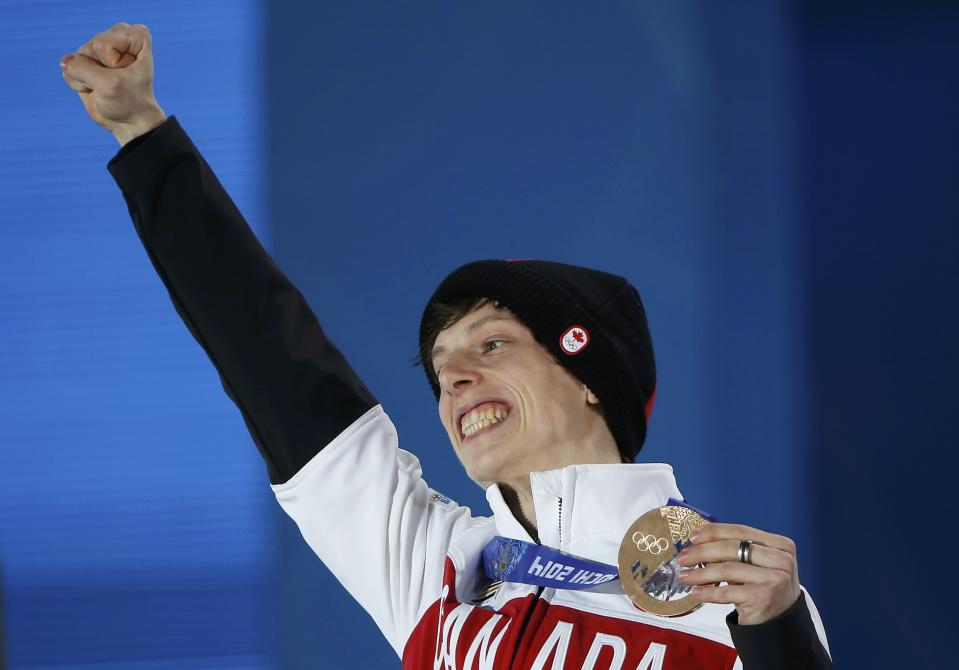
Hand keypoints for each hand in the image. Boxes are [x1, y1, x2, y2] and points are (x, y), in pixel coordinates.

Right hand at [60, 22, 166, 145]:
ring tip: (105, 87)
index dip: (111, 64)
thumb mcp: (108, 85)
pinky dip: (79, 83)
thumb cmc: (129, 102)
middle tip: (115, 83)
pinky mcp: (87, 61)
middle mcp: (118, 36)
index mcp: (135, 36)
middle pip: (89, 48)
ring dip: (87, 78)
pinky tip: (94, 88)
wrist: (129, 122)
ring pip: (78, 58)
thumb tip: (64, 62)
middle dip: (97, 71)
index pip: (103, 43)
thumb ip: (81, 67)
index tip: (127, 76)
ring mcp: (101, 48)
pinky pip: (70, 67)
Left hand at [676, 522, 800, 624]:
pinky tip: (696, 592)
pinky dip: (708, 592)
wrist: (781, 619)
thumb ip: (736, 549)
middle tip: (682, 557)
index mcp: (780, 545)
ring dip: (700, 573)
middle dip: (702, 552)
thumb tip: (697, 540)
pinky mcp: (763, 598)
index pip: (741, 532)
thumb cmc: (763, 584)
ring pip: (727, 570)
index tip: (692, 536)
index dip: (714, 532)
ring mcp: (774, 579)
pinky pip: (727, 592)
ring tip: (684, 576)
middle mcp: (781, 560)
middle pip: (732, 548)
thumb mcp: (757, 563)